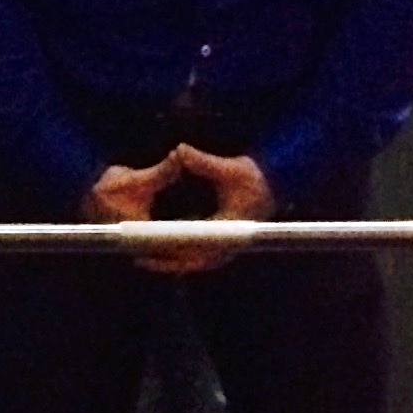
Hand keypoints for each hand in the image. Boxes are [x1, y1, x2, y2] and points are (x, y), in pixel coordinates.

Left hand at [87, 148, 274, 276]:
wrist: (274, 186)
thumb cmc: (255, 178)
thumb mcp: (232, 168)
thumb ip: (204, 162)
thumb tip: (179, 151)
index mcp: (229, 229)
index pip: (195, 245)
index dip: (171, 248)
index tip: (150, 250)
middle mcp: (226, 244)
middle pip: (190, 260)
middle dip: (164, 259)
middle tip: (138, 257)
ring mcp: (223, 248)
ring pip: (191, 261)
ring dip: (168, 260)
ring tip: (141, 257)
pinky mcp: (219, 246)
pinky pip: (195, 256)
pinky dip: (177, 255)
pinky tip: (157, 251)